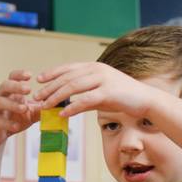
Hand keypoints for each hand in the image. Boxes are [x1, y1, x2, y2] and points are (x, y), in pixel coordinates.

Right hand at [0, 70, 41, 149]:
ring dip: (12, 104)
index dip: (19, 74)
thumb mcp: (30, 112)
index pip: (12, 77)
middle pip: (4, 85)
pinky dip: (8, 123)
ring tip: (24, 108)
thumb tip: (58, 104)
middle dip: (16, 86)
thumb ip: (41, 107)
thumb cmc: (14, 119)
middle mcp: (1, 97)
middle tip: (28, 89)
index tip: (30, 75)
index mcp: (10, 92)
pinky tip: (16, 126)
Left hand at [34, 62, 159, 118]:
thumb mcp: (99, 91)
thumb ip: (84, 92)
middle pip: (67, 78)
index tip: (38, 80)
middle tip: (36, 96)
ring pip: (73, 87)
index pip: (68, 68)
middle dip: (49, 87)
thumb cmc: (121, 97)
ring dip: (56, 97)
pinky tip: (62, 114)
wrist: (145, 100)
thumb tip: (65, 101)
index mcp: (94, 67)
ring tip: (44, 106)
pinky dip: (72, 107)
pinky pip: (85, 100)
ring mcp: (103, 80)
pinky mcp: (108, 93)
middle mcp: (97, 70)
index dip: (52, 73)